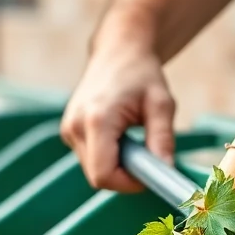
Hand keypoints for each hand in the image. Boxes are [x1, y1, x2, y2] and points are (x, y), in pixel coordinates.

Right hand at [61, 43, 175, 191]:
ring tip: (133, 140)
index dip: (128, 184)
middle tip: (147, 156)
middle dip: (125, 176)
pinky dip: (109, 157)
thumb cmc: (141, 73)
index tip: (149, 174)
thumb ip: (163, 139)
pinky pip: (90, 159)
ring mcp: (68, 129)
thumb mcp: (161, 104)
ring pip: (93, 170)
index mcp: (96, 120)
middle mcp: (74, 126)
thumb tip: (166, 171)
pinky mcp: (69, 131)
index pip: (104, 175)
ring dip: (117, 166)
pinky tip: (121, 137)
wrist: (118, 50)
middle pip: (97, 177)